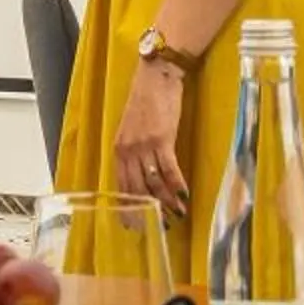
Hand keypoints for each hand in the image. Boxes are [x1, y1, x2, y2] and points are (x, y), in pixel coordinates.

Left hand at [111, 59, 188, 220]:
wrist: (156, 78)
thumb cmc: (146, 102)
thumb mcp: (132, 129)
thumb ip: (134, 152)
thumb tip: (143, 175)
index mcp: (119, 149)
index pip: (122, 185)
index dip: (130, 207)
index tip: (136, 225)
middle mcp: (128, 150)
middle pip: (138, 188)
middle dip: (150, 210)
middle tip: (161, 226)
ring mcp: (143, 146)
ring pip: (154, 182)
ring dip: (167, 201)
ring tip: (178, 215)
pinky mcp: (162, 139)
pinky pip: (169, 169)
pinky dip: (177, 185)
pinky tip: (185, 196)